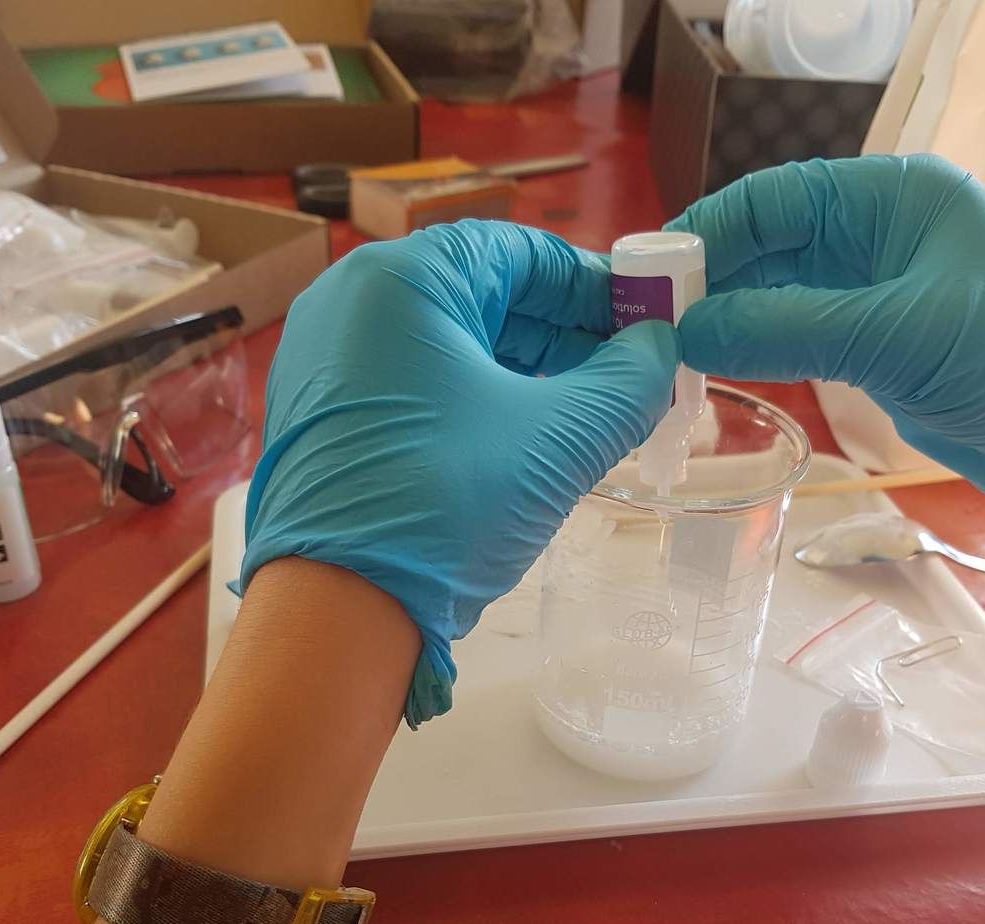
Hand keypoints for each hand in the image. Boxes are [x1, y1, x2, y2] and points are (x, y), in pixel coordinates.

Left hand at [242, 220, 681, 724]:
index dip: (596, 285)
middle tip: (630, 377)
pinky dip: (476, 401)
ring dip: (527, 372)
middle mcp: (352, 302)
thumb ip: (626, 382)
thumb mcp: (559, 439)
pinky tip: (528, 440)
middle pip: (485, 294)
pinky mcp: (323, 416)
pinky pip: (416, 384)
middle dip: (566, 335)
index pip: (522, 251)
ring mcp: (328, 361)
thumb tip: (661, 350)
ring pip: (452, 344)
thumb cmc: (445, 505)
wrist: (333, 612)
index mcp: (402, 279)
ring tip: (591, 415)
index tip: (650, 323)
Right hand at [666, 154, 984, 590]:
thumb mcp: (902, 335)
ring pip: (779, 300)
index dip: (707, 234)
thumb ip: (788, 328)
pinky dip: (758, 358)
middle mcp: (884, 237)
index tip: (643, 280)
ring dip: (726, 326)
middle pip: (770, 248)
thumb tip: (683, 330)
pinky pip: (801, 344)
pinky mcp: (885, 356)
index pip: (777, 199)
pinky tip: (714, 377)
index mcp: (898, 197)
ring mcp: (882, 298)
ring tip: (661, 359)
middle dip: (708, 284)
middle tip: (639, 330)